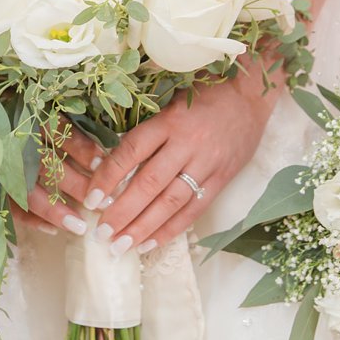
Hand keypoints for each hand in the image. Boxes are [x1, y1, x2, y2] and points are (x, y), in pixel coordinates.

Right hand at [8, 124, 103, 236]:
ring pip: (28, 189)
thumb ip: (59, 123)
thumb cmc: (4, 115)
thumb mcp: (31, 110)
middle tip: (103, 202)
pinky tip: (52, 230)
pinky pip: (9, 206)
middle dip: (77, 185)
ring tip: (79, 225)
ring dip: (55, 210)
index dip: (82, 148)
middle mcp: (9, 141)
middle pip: (47, 165)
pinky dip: (30, 219)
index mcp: (23, 116)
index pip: (58, 132)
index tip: (102, 163)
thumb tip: (99, 147)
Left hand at [79, 61, 279, 253]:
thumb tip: (107, 160)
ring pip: (171, 202)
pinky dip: (171, 229)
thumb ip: (146, 129)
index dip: (108, 176)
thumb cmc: (203, 94)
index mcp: (168, 121)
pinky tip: (149, 243)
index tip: (91, 198)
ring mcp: (206, 164)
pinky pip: (194, 209)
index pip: (132, 151)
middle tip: (101, 233)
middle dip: (122, 212)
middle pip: (149, 183)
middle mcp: (186, 144)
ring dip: (143, 227)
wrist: (249, 96)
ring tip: (121, 245)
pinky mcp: (221, 179)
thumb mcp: (170, 101)